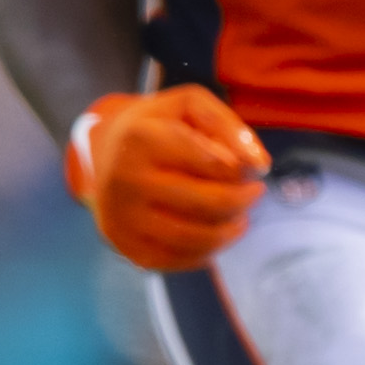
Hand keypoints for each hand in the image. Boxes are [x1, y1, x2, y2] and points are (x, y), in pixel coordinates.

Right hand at [65, 85, 268, 270]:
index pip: (217, 164)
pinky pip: (182, 260)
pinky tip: (215, 230)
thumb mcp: (190, 105)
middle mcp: (125, 179)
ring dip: (233, 229)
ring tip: (240, 213)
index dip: (246, 168)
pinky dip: (210, 249)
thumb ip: (229, 126)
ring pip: (200, 238)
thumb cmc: (160, 126)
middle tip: (254, 190)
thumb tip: (259, 165)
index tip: (254, 167)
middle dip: (246, 199)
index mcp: (141, 138)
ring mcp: (121, 217)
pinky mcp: (125, 246)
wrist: (105, 153)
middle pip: (213, 204)